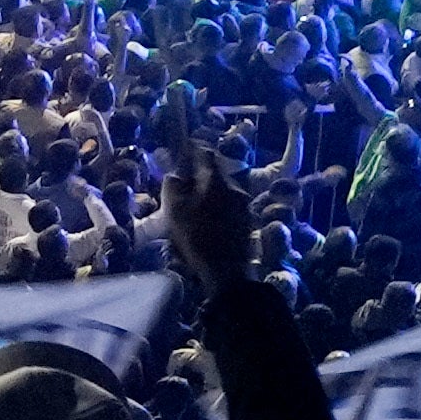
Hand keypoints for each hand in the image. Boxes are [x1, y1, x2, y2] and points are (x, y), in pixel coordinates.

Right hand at [163, 143, 259, 297]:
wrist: (228, 271)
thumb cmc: (197, 238)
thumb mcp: (175, 212)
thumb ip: (172, 188)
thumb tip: (174, 174)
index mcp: (215, 181)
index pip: (205, 154)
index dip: (192, 149)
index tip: (183, 148)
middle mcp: (234, 187)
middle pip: (215, 173)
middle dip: (200, 174)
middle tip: (184, 182)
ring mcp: (243, 204)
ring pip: (223, 190)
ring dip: (209, 192)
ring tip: (195, 204)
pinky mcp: (247, 220)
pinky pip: (229, 204)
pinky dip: (218, 205)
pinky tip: (208, 219)